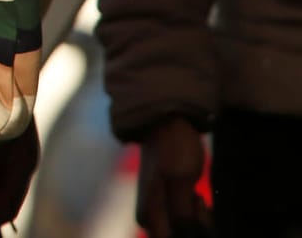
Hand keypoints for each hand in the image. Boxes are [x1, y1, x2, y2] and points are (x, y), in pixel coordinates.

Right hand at [136, 116, 211, 237]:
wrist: (166, 122)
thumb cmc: (173, 149)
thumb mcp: (181, 183)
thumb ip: (183, 217)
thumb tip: (188, 236)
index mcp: (149, 217)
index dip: (192, 233)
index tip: (198, 207)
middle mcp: (150, 219)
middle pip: (182, 236)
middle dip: (197, 227)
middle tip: (198, 200)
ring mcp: (159, 212)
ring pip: (188, 231)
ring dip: (200, 221)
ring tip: (198, 196)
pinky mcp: (168, 205)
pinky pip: (188, 222)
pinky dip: (198, 215)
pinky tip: (197, 197)